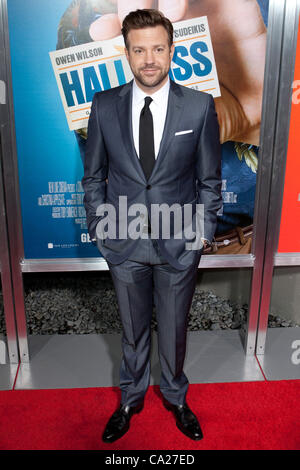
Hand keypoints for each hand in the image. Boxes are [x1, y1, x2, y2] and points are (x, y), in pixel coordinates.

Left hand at [89, 0, 265, 144]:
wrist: (261, 109)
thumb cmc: (224, 112)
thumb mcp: (185, 117)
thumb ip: (166, 114)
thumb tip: (134, 117)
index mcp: (170, 45)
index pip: (136, 28)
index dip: (115, 24)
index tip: (98, 32)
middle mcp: (186, 24)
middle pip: (151, 0)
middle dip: (133, 2)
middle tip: (126, 16)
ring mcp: (209, 11)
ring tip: (163, 15)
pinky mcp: (235, 6)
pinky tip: (176, 10)